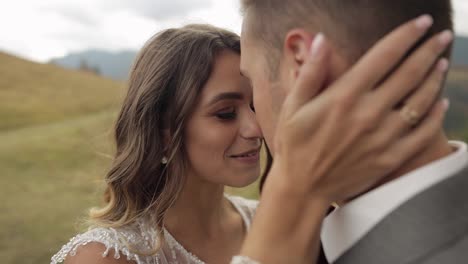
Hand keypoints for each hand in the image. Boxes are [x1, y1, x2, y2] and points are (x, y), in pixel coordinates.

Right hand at [268, 15, 451, 202]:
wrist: (303, 188)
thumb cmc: (294, 145)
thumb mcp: (293, 106)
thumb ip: (311, 72)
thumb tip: (322, 39)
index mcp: (344, 96)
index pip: (384, 56)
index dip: (406, 35)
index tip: (422, 23)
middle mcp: (368, 113)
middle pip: (409, 73)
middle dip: (429, 50)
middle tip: (442, 36)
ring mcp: (383, 137)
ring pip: (420, 100)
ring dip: (435, 78)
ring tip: (441, 63)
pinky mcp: (390, 157)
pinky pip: (422, 133)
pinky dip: (435, 115)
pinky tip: (440, 103)